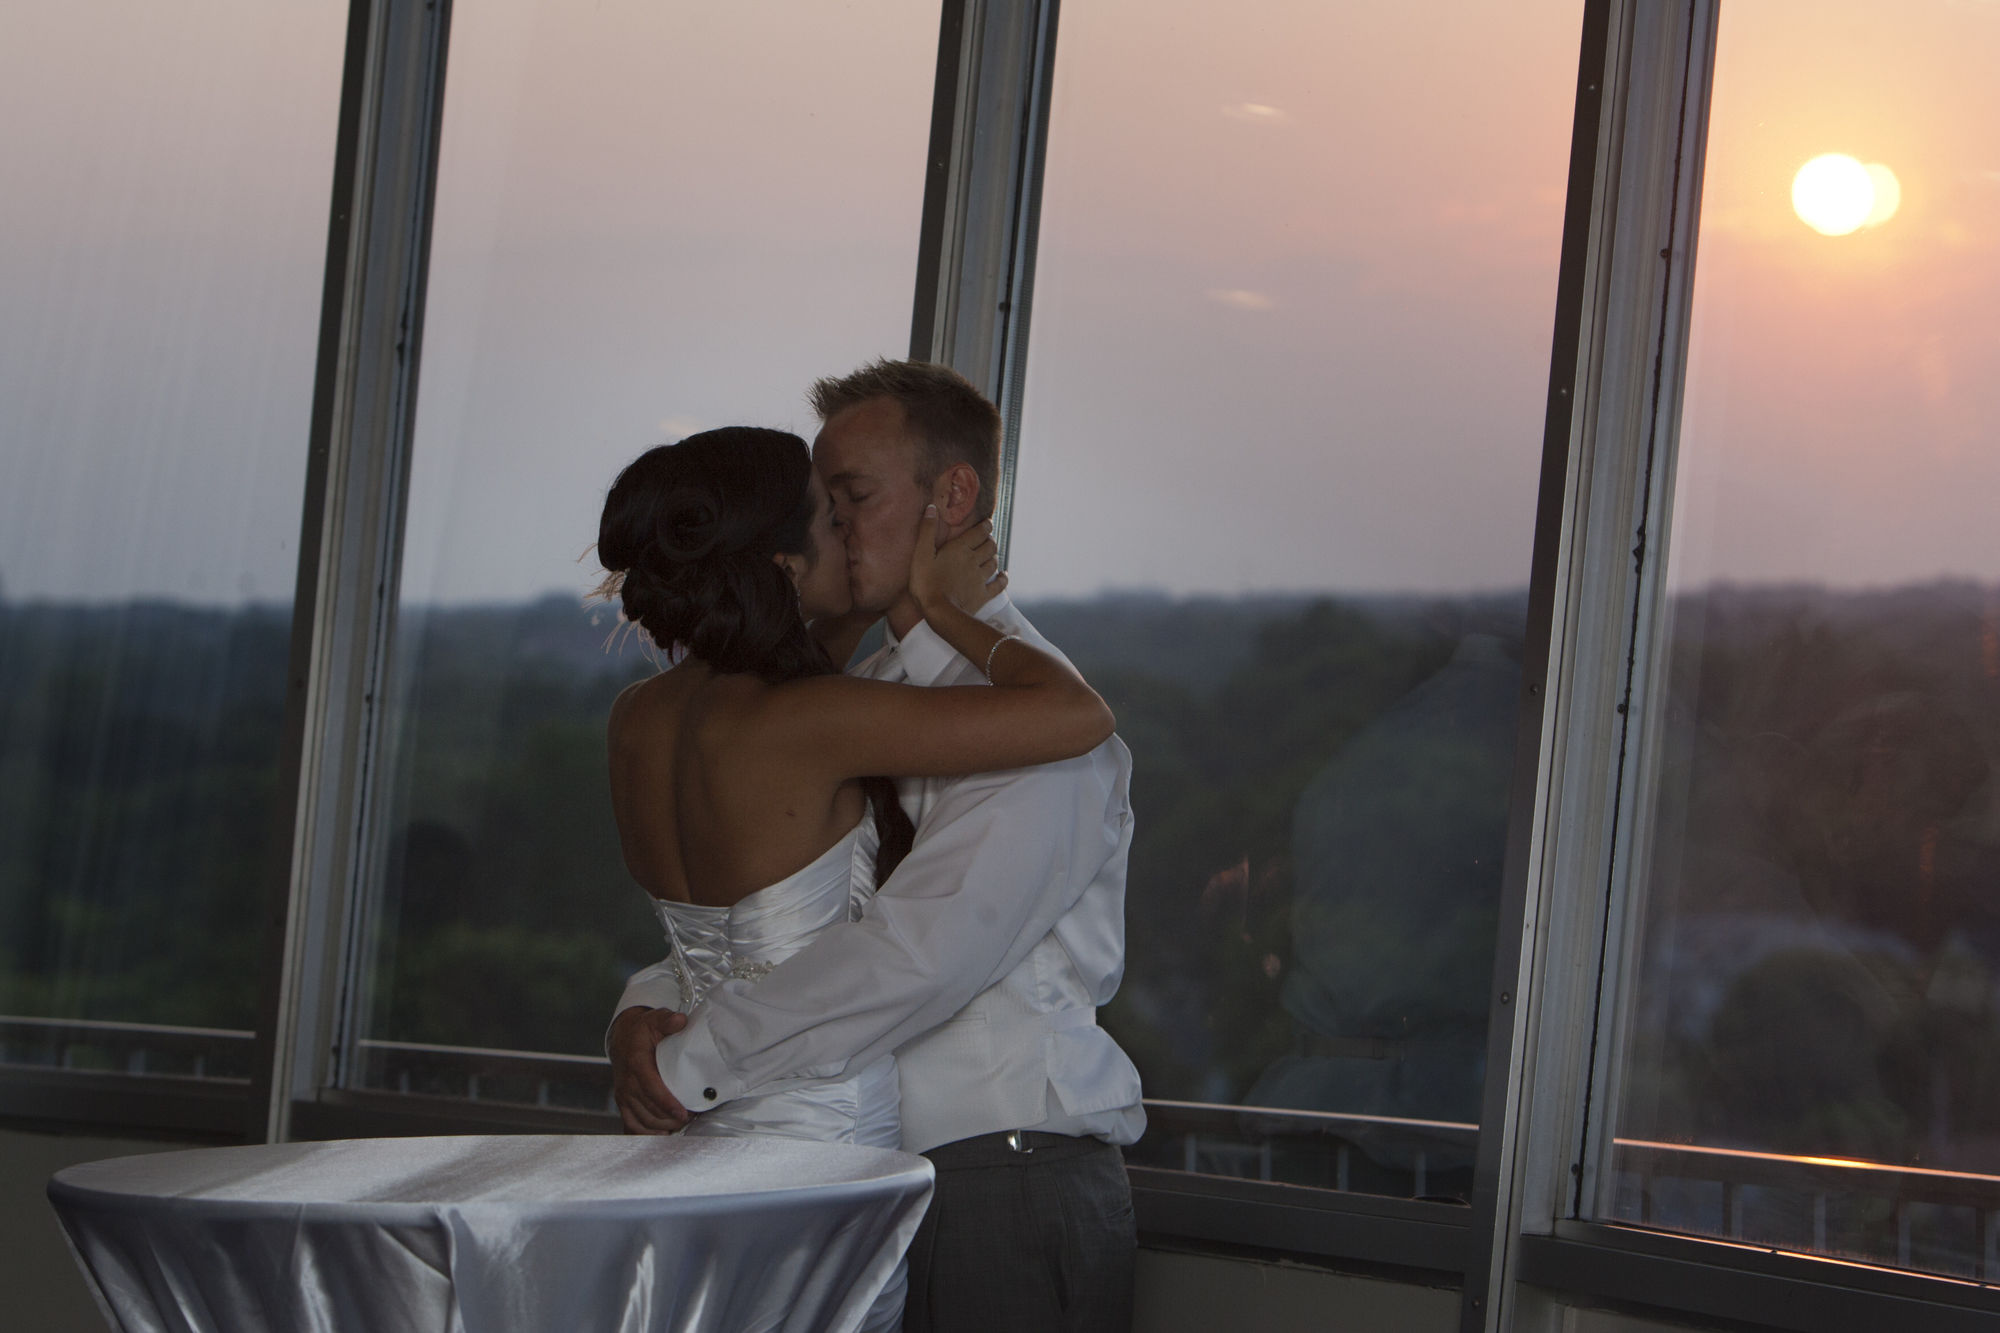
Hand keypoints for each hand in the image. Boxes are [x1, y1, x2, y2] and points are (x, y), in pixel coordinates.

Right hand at [609, 1006, 691, 1133]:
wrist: (623, 1037)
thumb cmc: (643, 1031)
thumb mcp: (655, 1019)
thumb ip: (668, 1020)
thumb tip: (680, 1020)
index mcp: (636, 1063)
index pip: (651, 1088)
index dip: (667, 1103)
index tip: (683, 1113)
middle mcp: (627, 1082)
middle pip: (649, 1108)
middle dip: (670, 1118)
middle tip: (691, 1118)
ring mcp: (624, 1094)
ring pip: (642, 1120)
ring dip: (662, 1127)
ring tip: (681, 1125)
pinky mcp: (623, 1102)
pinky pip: (631, 1124)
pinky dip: (646, 1133)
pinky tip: (663, 1134)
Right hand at [909, 508, 1005, 615]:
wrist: (939, 611)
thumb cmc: (926, 582)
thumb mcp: (921, 554)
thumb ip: (927, 530)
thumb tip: (932, 508)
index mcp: (960, 548)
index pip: (979, 532)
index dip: (985, 526)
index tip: (987, 523)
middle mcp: (974, 560)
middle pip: (990, 546)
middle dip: (990, 540)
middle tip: (987, 539)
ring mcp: (980, 579)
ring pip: (994, 562)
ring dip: (994, 556)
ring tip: (991, 554)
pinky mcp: (983, 595)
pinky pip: (999, 585)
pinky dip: (1003, 579)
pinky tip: (1004, 576)